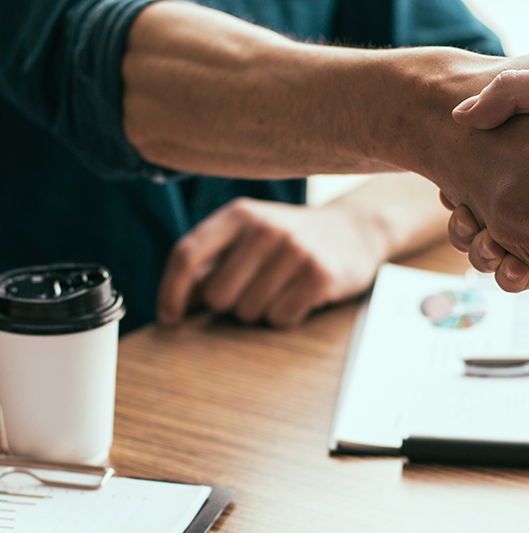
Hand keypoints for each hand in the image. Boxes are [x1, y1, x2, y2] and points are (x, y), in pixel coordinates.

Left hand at [157, 197, 392, 327]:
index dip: (171, 291)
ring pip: (249, 311)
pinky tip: (300, 295)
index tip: (169, 318)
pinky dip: (286, 315)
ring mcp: (295, 250)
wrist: (355, 231)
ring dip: (261, 310)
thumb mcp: (248, 236)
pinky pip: (281, 317)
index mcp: (239, 214)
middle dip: (231, 304)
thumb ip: (211, 263)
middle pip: (218, 295)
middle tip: (254, 289)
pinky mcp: (319, 274)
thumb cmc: (290, 240)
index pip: (187, 254)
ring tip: (281, 288)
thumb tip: (175, 305)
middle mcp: (265, 228)